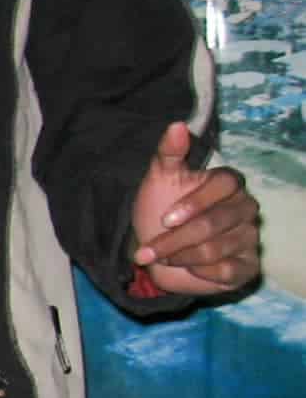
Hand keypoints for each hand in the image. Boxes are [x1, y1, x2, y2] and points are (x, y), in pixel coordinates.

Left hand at [130, 122, 259, 295]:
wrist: (157, 250)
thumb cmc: (160, 208)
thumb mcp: (159, 179)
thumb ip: (169, 153)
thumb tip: (177, 125)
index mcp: (228, 183)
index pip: (224, 185)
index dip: (194, 203)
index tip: (165, 219)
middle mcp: (245, 207)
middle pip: (214, 222)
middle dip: (174, 240)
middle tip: (148, 249)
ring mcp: (249, 237)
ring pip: (215, 249)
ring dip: (179, 256)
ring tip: (163, 255)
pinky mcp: (247, 265)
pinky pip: (225, 271)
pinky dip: (198, 272)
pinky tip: (187, 268)